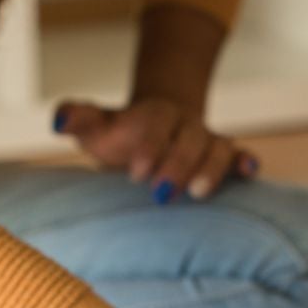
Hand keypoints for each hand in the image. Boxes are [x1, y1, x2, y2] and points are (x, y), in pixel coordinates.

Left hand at [54, 96, 256, 202]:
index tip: (135, 174)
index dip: (150, 145)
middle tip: (161, 194)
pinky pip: (238, 155)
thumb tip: (57, 122)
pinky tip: (250, 171)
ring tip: (198, 193)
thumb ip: (77, 118)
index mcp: (155, 113)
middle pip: (190, 138)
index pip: (157, 123)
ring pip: (218, 147)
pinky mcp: (222, 156)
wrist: (154, 127)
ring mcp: (206, 139)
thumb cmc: (118, 134)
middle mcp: (186, 124)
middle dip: (178, 164)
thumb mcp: (95, 125)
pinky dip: (245, 162)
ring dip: (212, 169)